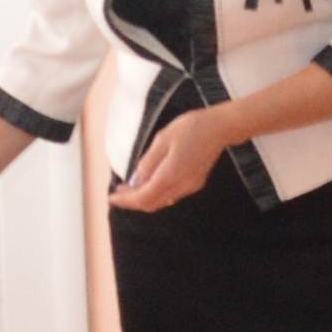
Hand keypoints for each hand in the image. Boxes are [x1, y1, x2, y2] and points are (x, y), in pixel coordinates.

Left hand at [111, 118, 230, 215]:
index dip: (125, 201)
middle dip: (133, 201)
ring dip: (144, 197)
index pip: (143, 198)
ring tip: (130, 187)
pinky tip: (150, 182)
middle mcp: (180, 186)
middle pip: (151, 204)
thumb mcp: (162, 140)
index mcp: (170, 175)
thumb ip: (147, 163)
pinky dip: (157, 193)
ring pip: (161, 201)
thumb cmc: (190, 128)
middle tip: (118, 192)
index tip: (111, 198)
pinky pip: (171, 195)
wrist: (220, 127)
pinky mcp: (195, 183)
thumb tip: (134, 182)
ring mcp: (190, 187)